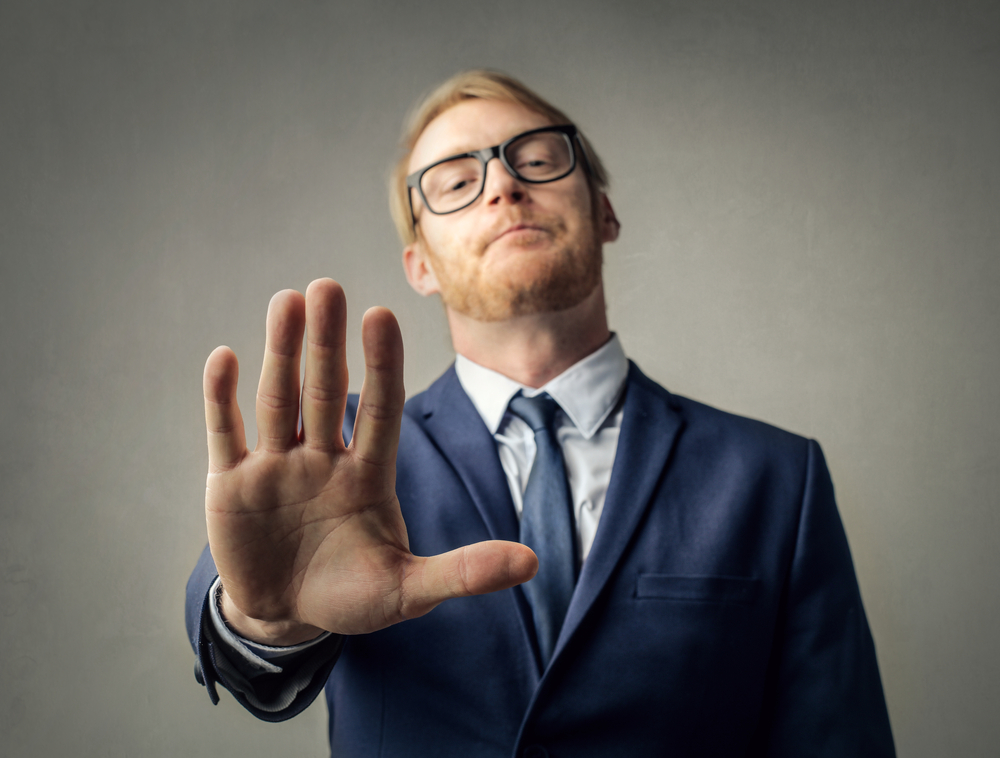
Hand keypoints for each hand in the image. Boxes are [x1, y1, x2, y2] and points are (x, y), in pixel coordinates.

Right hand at [203, 279, 536, 644]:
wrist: (287, 619)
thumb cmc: (352, 596)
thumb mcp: (408, 591)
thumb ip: (463, 572)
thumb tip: (532, 565)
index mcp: (367, 474)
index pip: (380, 409)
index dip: (381, 364)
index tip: (382, 316)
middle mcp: (322, 459)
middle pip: (325, 391)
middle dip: (327, 342)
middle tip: (328, 286)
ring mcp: (275, 467)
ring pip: (279, 399)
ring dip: (281, 352)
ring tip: (288, 301)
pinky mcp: (231, 484)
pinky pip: (226, 432)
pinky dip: (221, 398)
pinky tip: (224, 357)